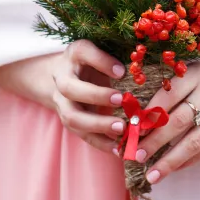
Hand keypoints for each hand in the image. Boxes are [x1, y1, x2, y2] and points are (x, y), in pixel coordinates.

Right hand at [0, 39, 127, 153]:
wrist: (63, 75)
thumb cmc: (92, 61)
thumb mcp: (102, 52)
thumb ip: (115, 59)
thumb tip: (137, 71)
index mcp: (75, 54)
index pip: (84, 52)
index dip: (102, 62)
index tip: (122, 71)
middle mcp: (62, 77)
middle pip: (70, 88)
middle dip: (95, 96)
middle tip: (120, 100)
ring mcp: (62, 101)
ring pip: (72, 116)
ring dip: (97, 125)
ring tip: (121, 128)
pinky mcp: (68, 120)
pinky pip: (80, 134)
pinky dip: (99, 142)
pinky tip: (117, 148)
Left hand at [134, 53, 199, 184]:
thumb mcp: (199, 69)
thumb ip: (174, 85)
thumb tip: (141, 112)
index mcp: (197, 73)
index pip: (168, 94)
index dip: (148, 113)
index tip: (131, 129)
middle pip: (178, 120)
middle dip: (154, 140)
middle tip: (135, 154)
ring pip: (193, 141)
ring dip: (170, 160)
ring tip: (152, 173)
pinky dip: (189, 161)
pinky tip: (174, 168)